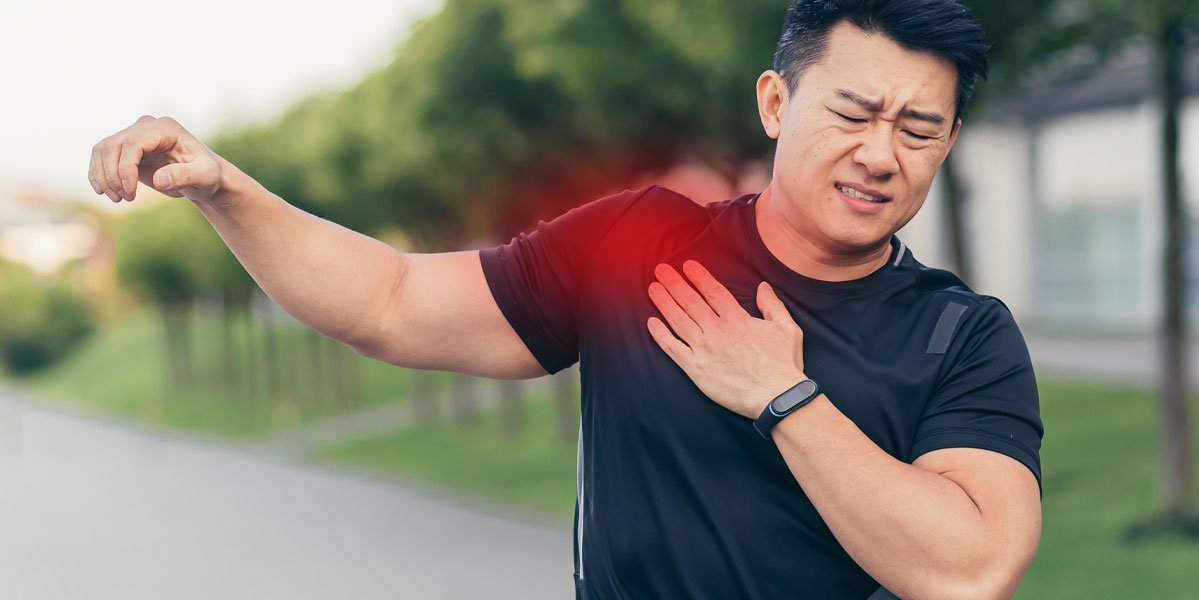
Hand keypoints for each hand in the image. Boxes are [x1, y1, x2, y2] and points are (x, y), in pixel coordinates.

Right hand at [88, 115, 224, 203]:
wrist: (203, 178)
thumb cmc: (208, 175)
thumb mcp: (205, 176)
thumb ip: (185, 176)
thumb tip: (159, 179)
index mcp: (165, 128)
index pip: (133, 143)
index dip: (125, 168)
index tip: (131, 192)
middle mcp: (146, 127)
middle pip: (112, 146)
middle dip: (113, 176)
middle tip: (125, 198)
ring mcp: (133, 135)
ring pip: (101, 150)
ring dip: (102, 177)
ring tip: (118, 199)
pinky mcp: (125, 149)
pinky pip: (101, 157)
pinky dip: (98, 175)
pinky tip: (106, 193)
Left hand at [646, 260, 807, 418]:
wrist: (776, 397)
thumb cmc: (783, 364)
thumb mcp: (787, 328)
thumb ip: (772, 305)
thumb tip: (763, 286)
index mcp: (737, 319)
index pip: (712, 291)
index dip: (698, 276)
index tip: (686, 265)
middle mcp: (717, 331)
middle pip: (690, 301)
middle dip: (674, 283)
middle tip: (660, 270)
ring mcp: (704, 349)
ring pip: (678, 320)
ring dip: (664, 302)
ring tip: (653, 288)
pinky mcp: (696, 369)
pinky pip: (673, 349)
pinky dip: (660, 335)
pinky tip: (651, 323)